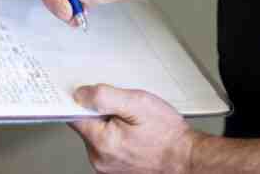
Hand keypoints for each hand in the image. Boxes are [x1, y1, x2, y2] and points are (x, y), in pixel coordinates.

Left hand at [69, 84, 198, 173]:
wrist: (186, 157)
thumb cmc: (167, 133)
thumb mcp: (137, 103)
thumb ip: (104, 97)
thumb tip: (79, 94)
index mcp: (101, 142)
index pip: (73, 116)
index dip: (81, 101)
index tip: (90, 93)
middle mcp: (99, 159)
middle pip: (86, 126)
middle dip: (101, 113)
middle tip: (125, 109)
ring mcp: (107, 167)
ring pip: (98, 135)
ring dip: (110, 125)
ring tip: (133, 123)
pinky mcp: (115, 170)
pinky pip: (107, 146)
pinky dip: (117, 136)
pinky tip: (134, 134)